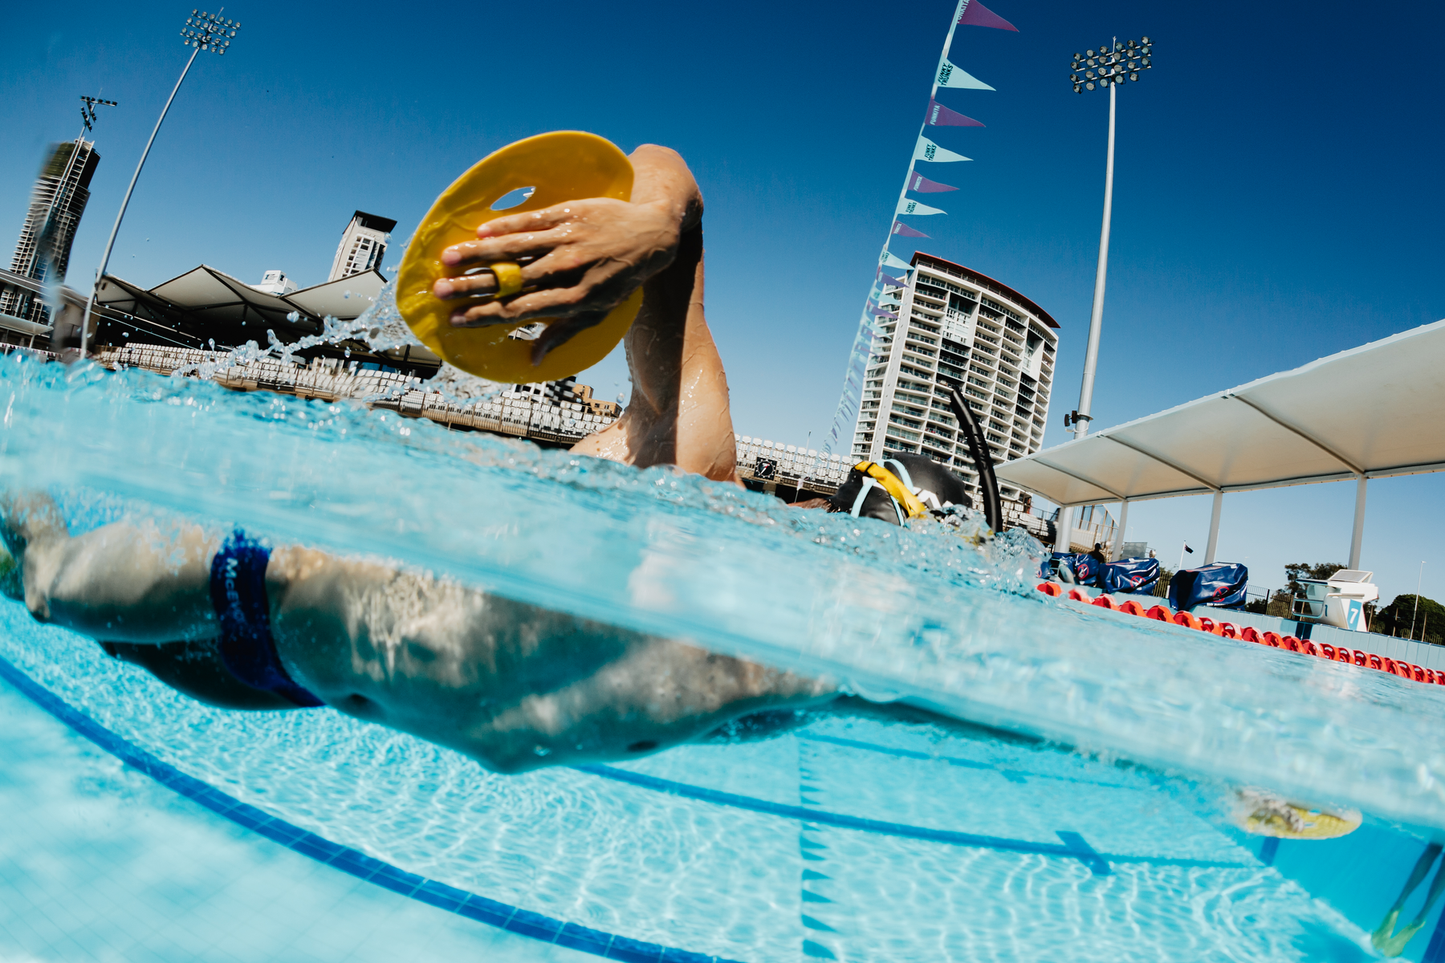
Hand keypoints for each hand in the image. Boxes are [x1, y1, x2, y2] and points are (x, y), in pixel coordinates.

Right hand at [433, 197, 682, 363]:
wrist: (651, 234)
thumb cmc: (619, 279)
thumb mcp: (598, 313)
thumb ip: (563, 333)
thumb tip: (532, 359)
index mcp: (573, 300)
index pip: (520, 312)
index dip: (485, 316)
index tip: (455, 320)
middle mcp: (568, 271)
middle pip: (511, 281)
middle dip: (472, 287)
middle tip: (439, 291)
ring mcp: (568, 241)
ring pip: (516, 249)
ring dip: (479, 254)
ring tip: (447, 258)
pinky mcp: (569, 214)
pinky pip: (532, 220)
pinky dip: (506, 226)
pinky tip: (481, 231)